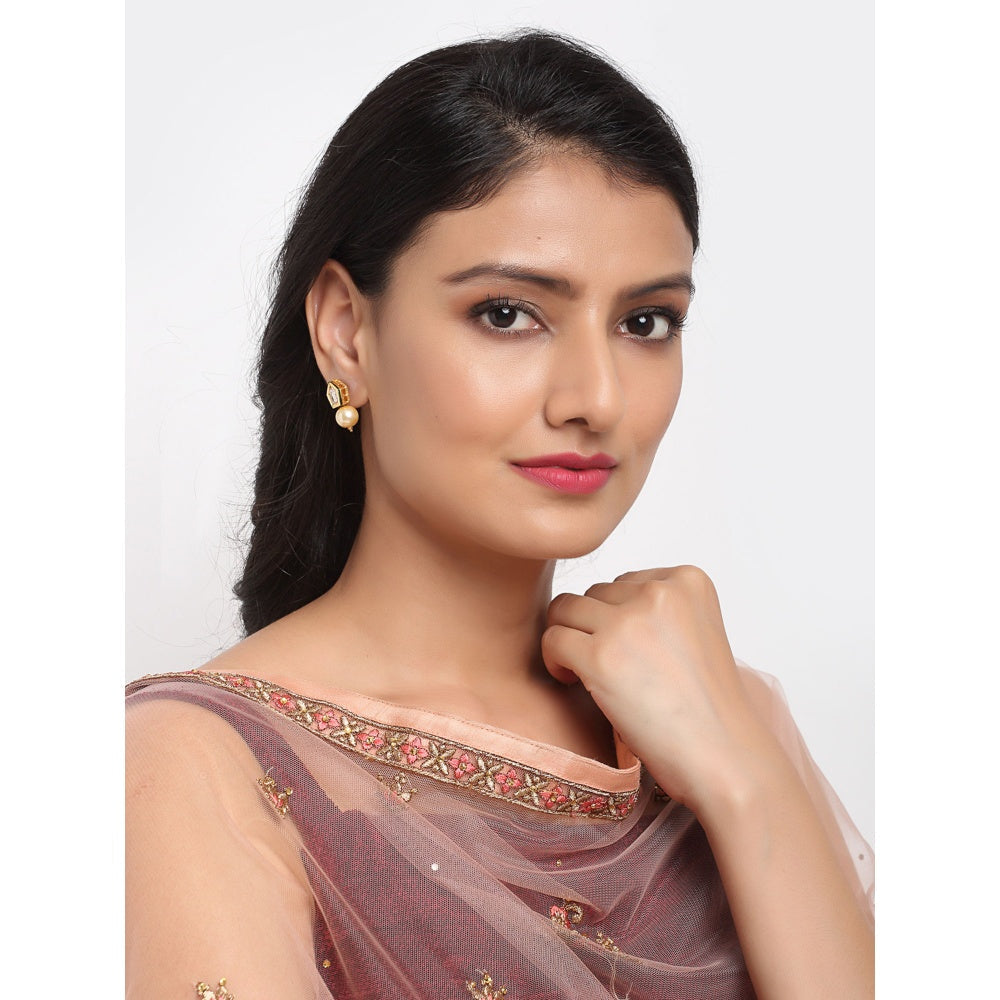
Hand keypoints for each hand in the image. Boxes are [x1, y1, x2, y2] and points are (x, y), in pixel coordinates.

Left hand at [542, 565, 776, 814]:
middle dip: (593, 628)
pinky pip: (553, 638)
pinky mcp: (601, 656)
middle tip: (609, 668)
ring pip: (565, 609)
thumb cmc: (706, 706)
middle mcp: (659, 591)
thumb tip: (594, 602)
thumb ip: (655, 609)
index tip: (631, 654)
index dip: (618, 619)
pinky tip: (575, 682)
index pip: (624, 582)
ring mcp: (628, 622)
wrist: (723, 756)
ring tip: (587, 673)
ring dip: (569, 639)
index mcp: (688, 579)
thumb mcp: (694, 633)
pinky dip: (554, 660)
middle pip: (594, 593)